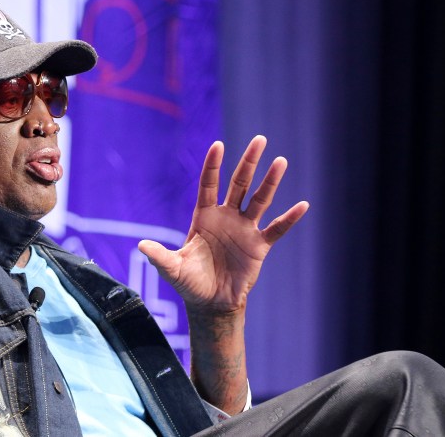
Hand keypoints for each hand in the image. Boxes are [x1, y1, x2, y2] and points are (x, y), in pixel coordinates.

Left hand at [138, 135, 308, 315]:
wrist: (212, 303)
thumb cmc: (190, 283)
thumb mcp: (172, 269)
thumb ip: (160, 256)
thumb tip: (142, 245)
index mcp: (204, 217)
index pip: (209, 185)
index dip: (213, 165)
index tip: (218, 144)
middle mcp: (226, 218)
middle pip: (239, 184)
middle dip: (249, 162)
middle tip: (260, 139)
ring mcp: (244, 230)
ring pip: (260, 200)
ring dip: (270, 182)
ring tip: (281, 161)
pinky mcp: (259, 246)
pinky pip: (276, 229)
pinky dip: (289, 219)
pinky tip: (302, 205)